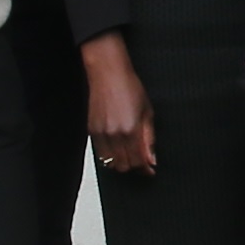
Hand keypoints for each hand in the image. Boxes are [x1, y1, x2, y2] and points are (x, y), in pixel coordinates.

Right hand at [81, 33, 156, 173]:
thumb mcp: (147, 112)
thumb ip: (149, 138)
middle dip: (135, 167)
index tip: (150, 170)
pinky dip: (110, 156)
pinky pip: (100, 154)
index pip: (138, 161)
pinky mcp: (92, 131)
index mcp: (131, 129)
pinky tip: (118, 148)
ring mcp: (101, 134)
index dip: (145, 169)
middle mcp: (115, 134)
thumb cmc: (130, 87)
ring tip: (130, 154)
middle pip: (124, 165)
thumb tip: (152, 159)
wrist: (108, 74)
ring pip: (111, 163)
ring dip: (122, 163)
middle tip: (142, 161)